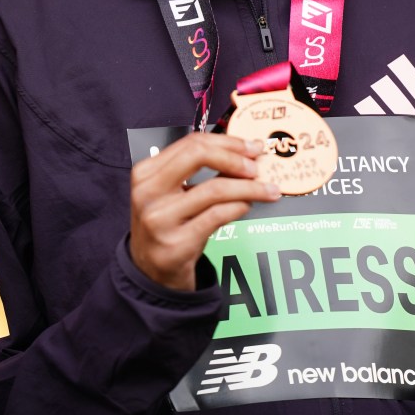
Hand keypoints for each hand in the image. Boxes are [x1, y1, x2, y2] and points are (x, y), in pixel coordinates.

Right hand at [129, 132, 280, 289]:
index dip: (227, 142)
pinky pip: (218, 216)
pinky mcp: (176, 244)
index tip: (251, 147)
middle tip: (257, 166)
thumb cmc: (168, 224)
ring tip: (266, 190)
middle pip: (199, 156)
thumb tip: (243, 151)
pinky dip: (239, 207)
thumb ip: (197, 168)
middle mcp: (148, 192)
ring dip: (248, 187)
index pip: (192, 143)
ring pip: (214, 189)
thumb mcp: (171, 191)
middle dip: (235, 158)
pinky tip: (247, 206)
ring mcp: (160, 219)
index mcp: (147, 171)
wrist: (151, 272)